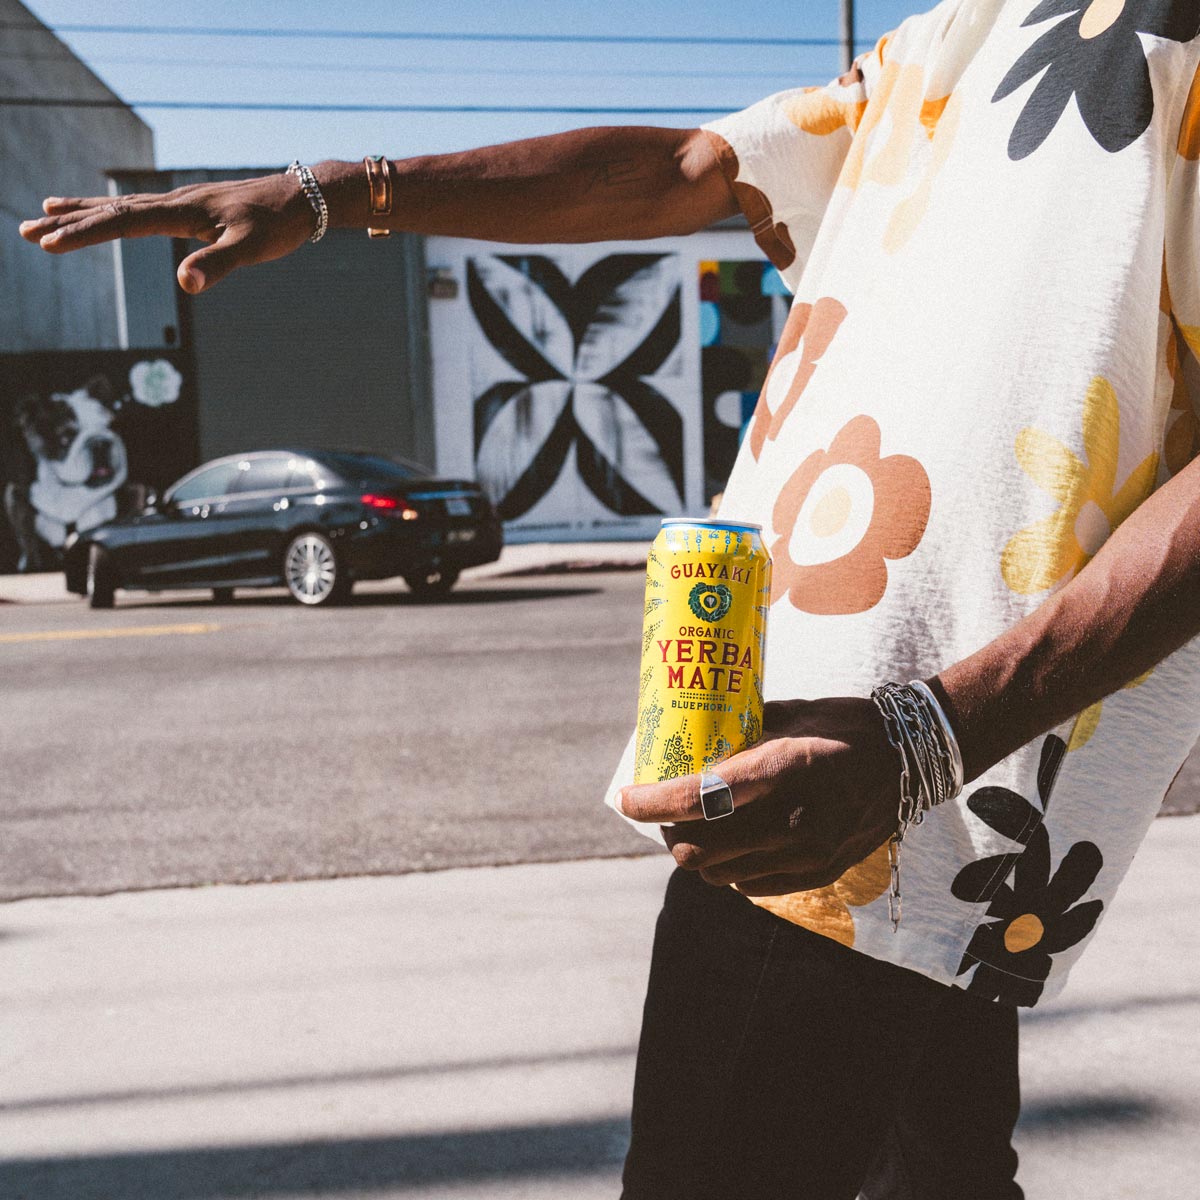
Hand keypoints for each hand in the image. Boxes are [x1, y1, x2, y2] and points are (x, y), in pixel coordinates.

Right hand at [18, 172, 316, 293]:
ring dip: (83, 213)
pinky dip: (115, 212)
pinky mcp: (192, 208)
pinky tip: (107, 215)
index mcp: (181, 211)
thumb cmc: (279, 225)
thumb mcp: (252, 248)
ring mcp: (182, 203)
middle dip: (68, 223)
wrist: (304, 198)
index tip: (48, 243)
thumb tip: (187, 283)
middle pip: (111, 212)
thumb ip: (218, 264)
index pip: (122, 224)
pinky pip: (142, 210)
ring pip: (122, 208)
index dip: (84, 234)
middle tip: (25, 231)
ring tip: (46, 213)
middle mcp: (175, 202)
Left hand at [617, 697, 899, 895]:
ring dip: (698, 854)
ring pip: (720, 875)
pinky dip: (731, 870)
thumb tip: (689, 741)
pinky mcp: (821, 872)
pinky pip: (753, 886)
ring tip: (697, 829)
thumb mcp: (789, 715)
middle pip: (700, 850)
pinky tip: (734, 845)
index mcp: (782, 769)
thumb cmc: (844, 725)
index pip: (699, 798)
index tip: (626, 799)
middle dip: (670, 835)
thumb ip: (740, 735)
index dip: (652, 803)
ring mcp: (809, 853)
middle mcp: (794, 819)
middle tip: (665, 815)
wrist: (912, 757)